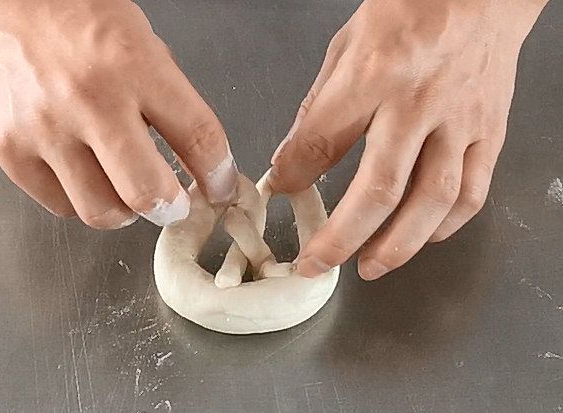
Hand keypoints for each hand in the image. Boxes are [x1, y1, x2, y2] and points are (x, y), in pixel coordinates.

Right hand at [0, 0, 236, 228]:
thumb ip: (171, 101)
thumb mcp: (142, 43)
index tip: (220, 188)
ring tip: (127, 191)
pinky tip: (86, 177)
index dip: (218, 175)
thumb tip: (195, 161)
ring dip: (126, 211)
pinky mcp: (9, 150)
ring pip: (102, 212)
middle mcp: (91, 101)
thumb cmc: (77, 17)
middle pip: (148, 193)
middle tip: (175, 204)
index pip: (198, 137)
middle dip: (173, 209)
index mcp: (135, 66)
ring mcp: (46, 130)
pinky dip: (82, 200)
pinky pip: (60, 205)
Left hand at [269, 0, 548, 279]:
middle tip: (319, 266)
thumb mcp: (346, 46)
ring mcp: (460, 121)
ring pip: (433, 200)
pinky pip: (473, 190)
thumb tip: (290, 162)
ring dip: (399, 245)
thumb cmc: (409, 10)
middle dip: (343, 238)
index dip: (293, 177)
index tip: (279, 195)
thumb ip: (319, 108)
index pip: (321, 141)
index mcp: (374, 75)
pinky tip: (424, 238)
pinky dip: (447, 224)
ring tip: (371, 268)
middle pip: (380, 188)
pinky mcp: (489, 131)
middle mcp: (419, 103)